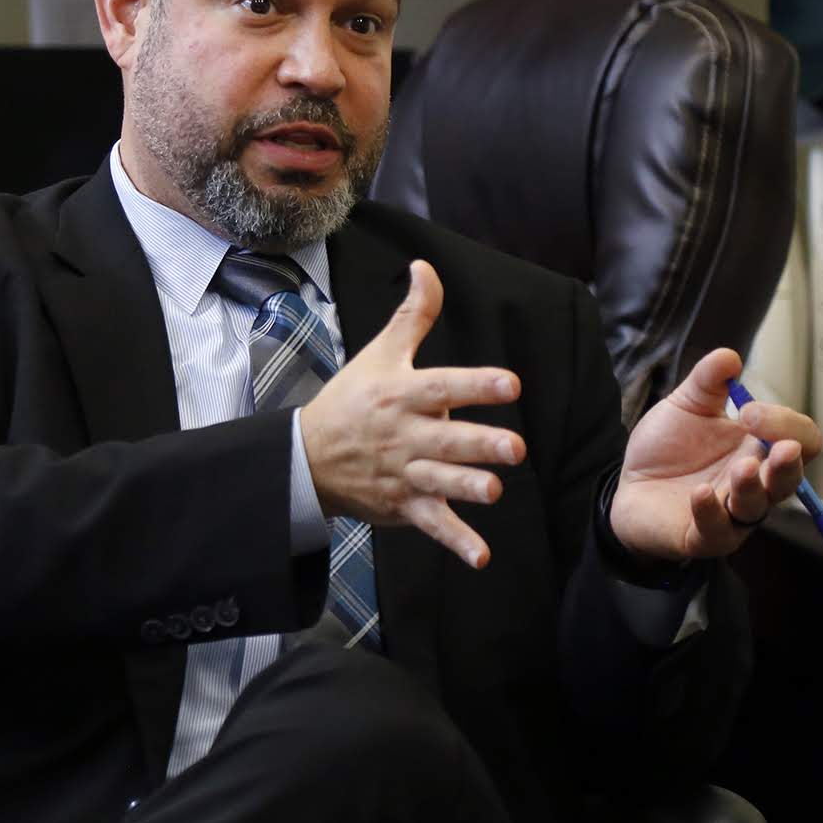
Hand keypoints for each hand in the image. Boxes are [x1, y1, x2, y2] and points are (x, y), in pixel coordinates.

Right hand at [299, 260, 524, 567]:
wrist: (307, 457)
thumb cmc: (352, 400)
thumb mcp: (380, 353)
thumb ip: (414, 315)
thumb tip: (426, 267)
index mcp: (401, 395)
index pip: (442, 387)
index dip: (475, 384)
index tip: (509, 382)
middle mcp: (404, 435)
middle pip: (446, 440)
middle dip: (479, 445)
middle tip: (514, 448)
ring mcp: (403, 473)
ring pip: (440, 482)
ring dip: (466, 489)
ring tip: (493, 491)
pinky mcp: (403, 505)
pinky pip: (433, 524)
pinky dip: (455, 541)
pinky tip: (480, 556)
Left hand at [610, 347, 822, 563]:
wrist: (627, 484)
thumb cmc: (668, 448)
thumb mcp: (686, 405)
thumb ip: (707, 381)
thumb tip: (729, 355)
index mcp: (760, 450)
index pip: (800, 440)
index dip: (786, 425)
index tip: (748, 411)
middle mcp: (756, 484)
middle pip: (790, 478)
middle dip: (788, 463)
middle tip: (777, 444)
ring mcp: (732, 514)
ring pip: (757, 507)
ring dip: (752, 488)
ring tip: (740, 469)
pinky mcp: (703, 537)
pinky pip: (717, 531)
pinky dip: (711, 512)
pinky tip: (699, 493)